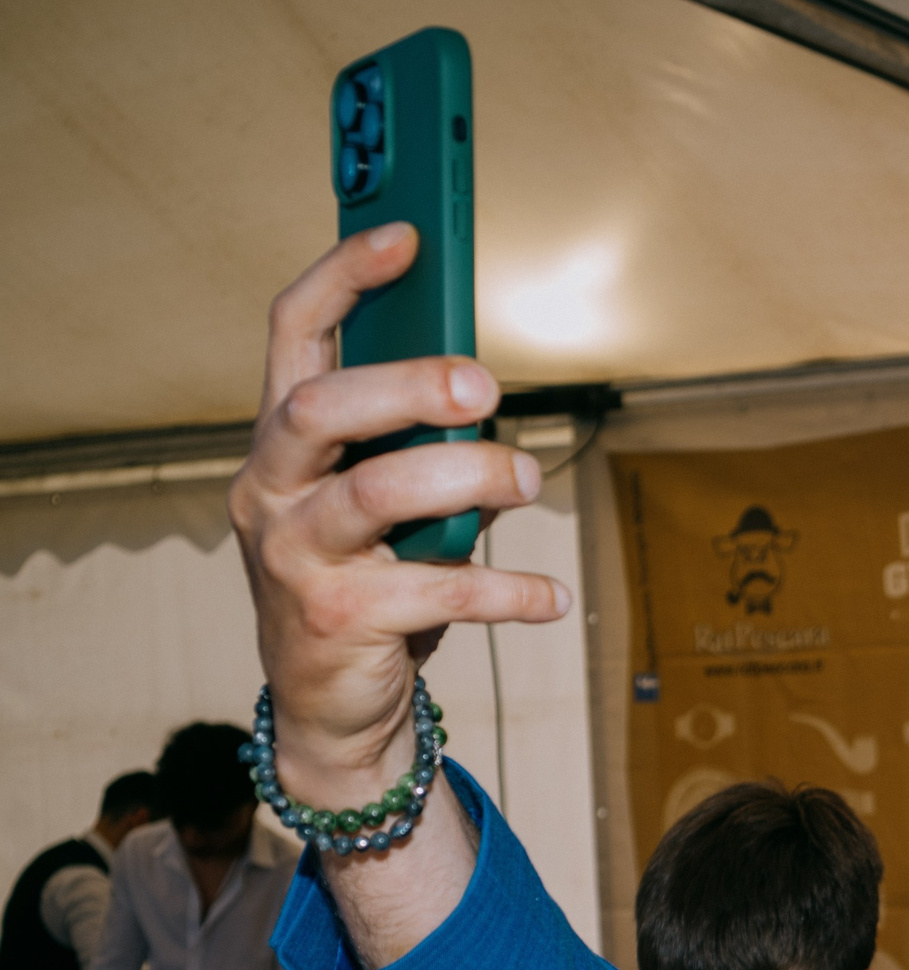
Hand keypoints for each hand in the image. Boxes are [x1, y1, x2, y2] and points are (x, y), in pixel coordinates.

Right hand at [229, 225, 566, 811]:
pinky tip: (551, 595)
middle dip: (408, 383)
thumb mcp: (382, 509)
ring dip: (470, 478)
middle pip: (326, 405)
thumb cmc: (367, 585)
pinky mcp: (338, 618)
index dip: (342, 277)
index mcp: (281, 444)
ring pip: (380, 491)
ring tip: (528, 483)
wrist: (333, 708)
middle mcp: (271, 489)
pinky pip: (438, 589)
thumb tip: (481, 401)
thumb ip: (413, 452)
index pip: (292, 335)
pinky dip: (508, 590)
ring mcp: (295, 554)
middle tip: (485, 388)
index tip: (405, 237)